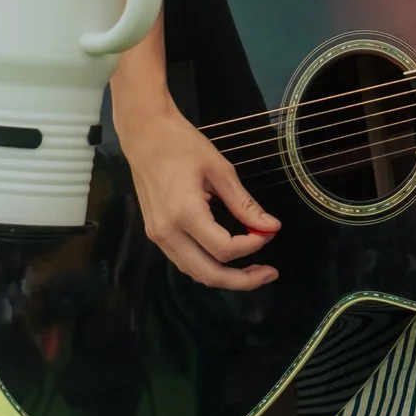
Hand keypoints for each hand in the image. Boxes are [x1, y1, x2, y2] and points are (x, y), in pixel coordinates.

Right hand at [114, 94, 280, 291]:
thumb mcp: (220, 170)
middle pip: (208, 273)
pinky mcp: (155, 233)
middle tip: (269, 273)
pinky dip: (208, 266)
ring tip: (254, 270)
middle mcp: (167, 232)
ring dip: (225, 277)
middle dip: (242, 280)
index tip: (268, 232)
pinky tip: (228, 259)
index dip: (251, 247)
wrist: (144, 135)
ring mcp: (157, 236)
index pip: (223, 249)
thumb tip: (271, 227)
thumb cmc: (182, 145)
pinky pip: (184, 261)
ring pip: (194, 273)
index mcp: (184, 213)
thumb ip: (244, 204)